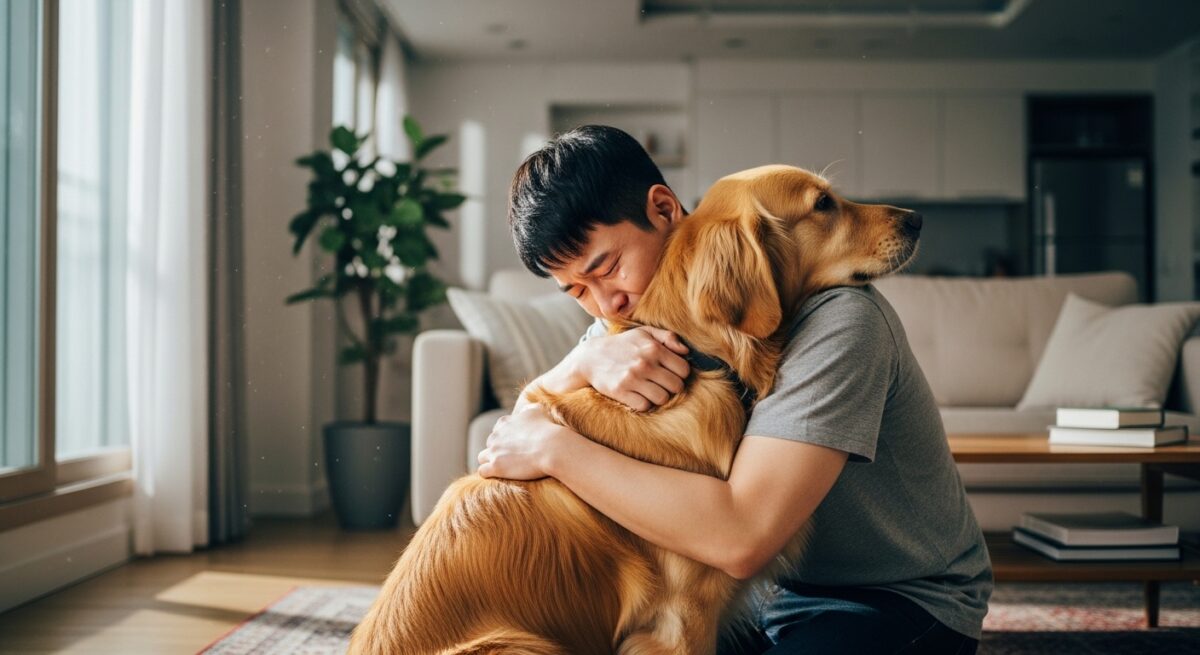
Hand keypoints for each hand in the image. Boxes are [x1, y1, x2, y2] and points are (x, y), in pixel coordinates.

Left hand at [477, 404, 569, 479]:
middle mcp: (496, 435)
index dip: (505, 438)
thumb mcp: (538, 411)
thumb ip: (529, 408)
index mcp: (504, 422)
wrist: (552, 447)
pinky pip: (483, 471)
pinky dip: (489, 473)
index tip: (515, 445)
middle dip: (498, 450)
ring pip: (482, 457)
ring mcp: (494, 451)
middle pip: (490, 444)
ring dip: (490, 461)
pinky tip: (498, 475)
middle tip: (512, 458)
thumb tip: (526, 409)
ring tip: (502, 468)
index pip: (497, 430)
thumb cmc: (548, 430)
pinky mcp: (496, 466)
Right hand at [569, 327, 689, 410]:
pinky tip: (638, 395)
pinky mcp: (621, 392)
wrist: (591, 357)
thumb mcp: (644, 333)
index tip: (671, 373)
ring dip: (659, 396)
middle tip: (661, 383)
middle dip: (671, 386)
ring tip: (651, 390)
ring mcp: (632, 378)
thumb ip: (667, 337)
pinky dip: (644, 403)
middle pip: (676, 386)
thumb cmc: (622, 345)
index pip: (684, 369)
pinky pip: (645, 406)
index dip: (680, 373)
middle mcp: (644, 363)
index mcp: (653, 348)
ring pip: (662, 398)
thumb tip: (686, 351)